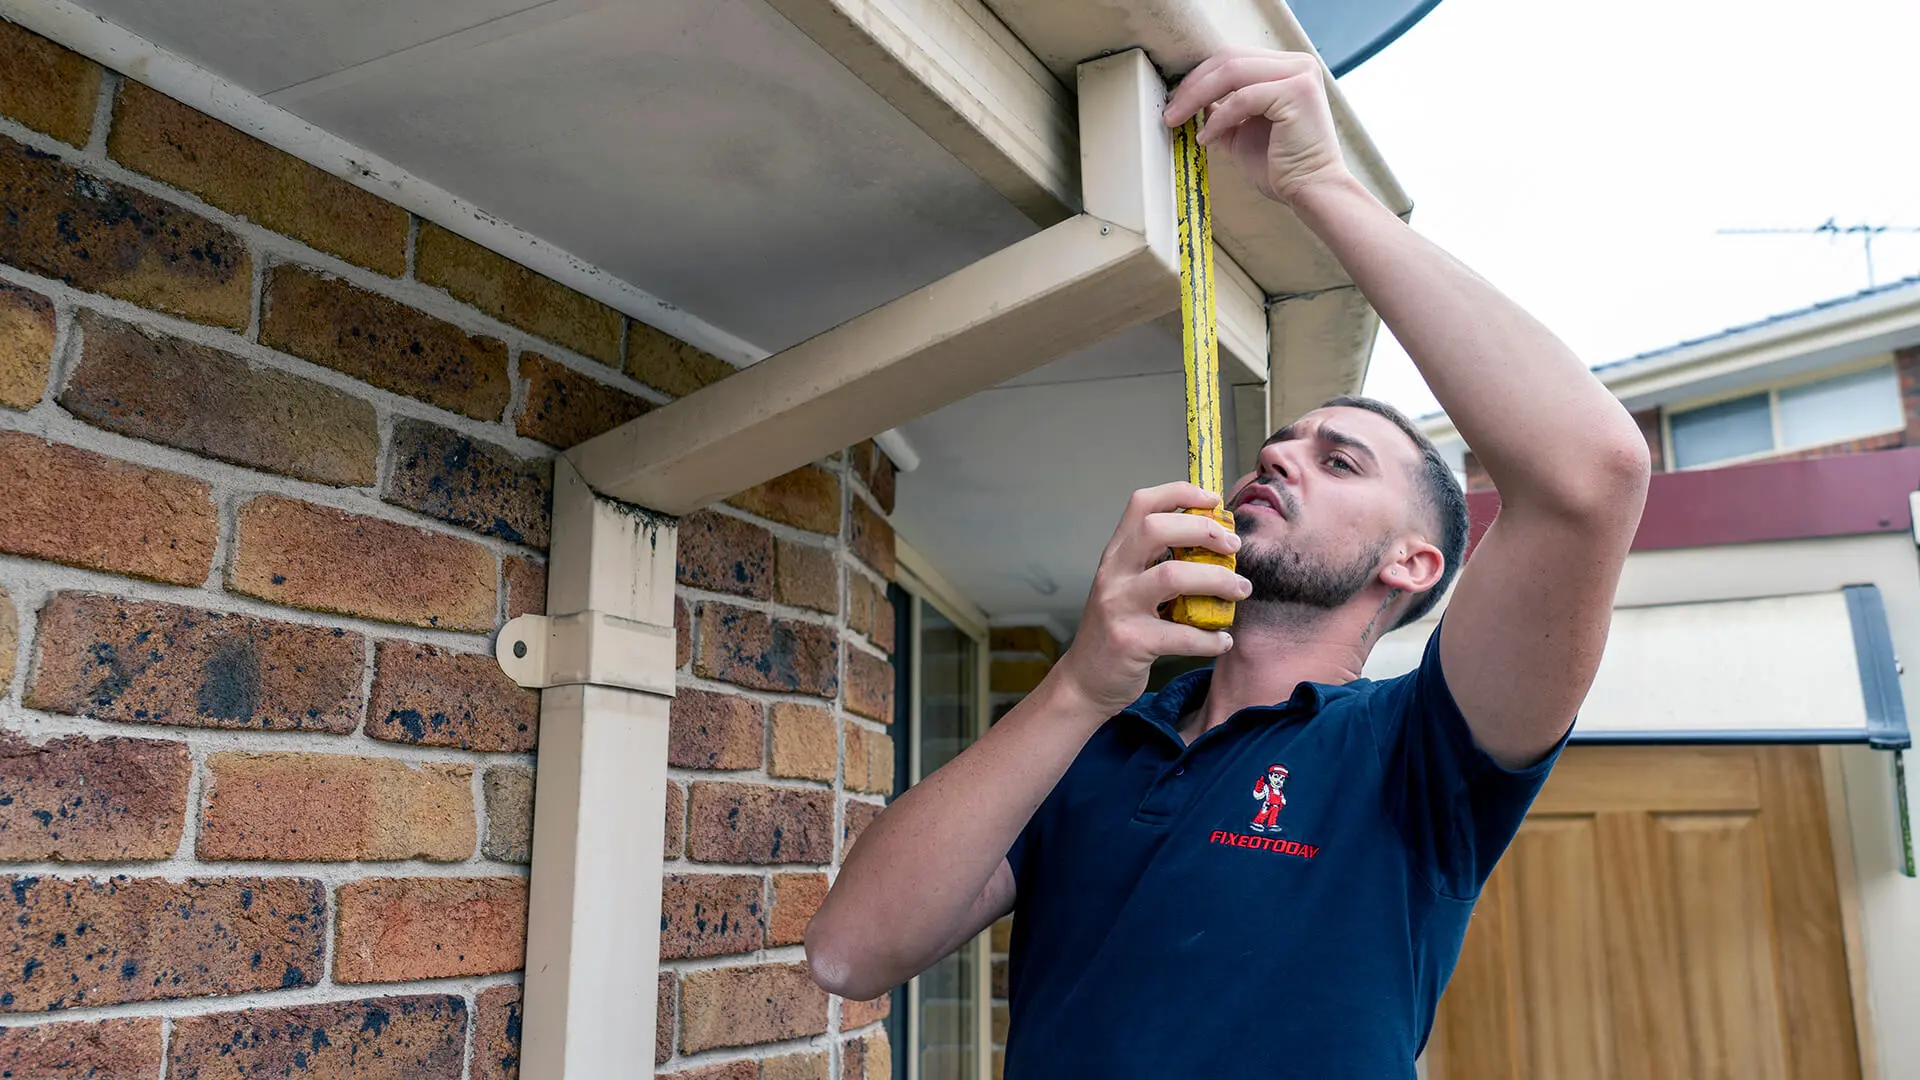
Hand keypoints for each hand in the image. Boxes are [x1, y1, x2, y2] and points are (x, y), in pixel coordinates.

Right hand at [1054, 483, 1248, 715]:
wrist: (1085, 681)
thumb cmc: (1118, 629)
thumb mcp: (1127, 587)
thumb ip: (1157, 563)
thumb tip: (1214, 541)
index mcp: (1116, 555)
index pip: (1142, 504)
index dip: (1180, 493)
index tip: (1214, 501)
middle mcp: (1113, 574)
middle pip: (1157, 529)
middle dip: (1204, 531)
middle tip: (1234, 547)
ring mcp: (1118, 607)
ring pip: (1173, 576)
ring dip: (1217, 580)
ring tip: (1240, 590)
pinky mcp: (1130, 641)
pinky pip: (1182, 635)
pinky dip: (1211, 638)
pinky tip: (1223, 640)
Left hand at [1162, 47, 1349, 205]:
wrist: (1311, 190)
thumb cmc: (1282, 166)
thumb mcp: (1242, 131)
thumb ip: (1222, 112)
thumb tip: (1192, 102)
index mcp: (1286, 68)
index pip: (1232, 59)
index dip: (1198, 78)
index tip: (1174, 101)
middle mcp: (1297, 64)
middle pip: (1229, 59)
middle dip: (1192, 85)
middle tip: (1169, 111)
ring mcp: (1299, 74)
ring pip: (1232, 72)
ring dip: (1196, 97)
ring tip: (1177, 120)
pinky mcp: (1297, 92)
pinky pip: (1243, 98)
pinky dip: (1218, 118)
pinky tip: (1205, 138)